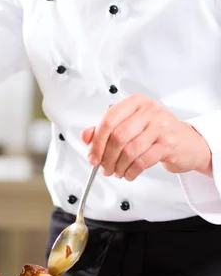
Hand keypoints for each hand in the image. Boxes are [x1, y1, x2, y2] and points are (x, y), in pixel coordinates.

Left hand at [82, 94, 211, 180]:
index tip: (92, 156)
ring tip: (116, 172)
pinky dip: (131, 171)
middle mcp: (149, 110)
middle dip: (107, 157)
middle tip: (104, 168)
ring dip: (119, 166)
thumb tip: (87, 136)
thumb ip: (107, 129)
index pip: (109, 119)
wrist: (188, 142)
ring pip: (130, 150)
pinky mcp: (169, 143)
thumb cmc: (156, 132)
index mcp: (135, 102)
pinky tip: (128, 174)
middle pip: (118, 136)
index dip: (97, 140)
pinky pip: (143, 160)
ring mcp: (161, 125)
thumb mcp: (131, 124)